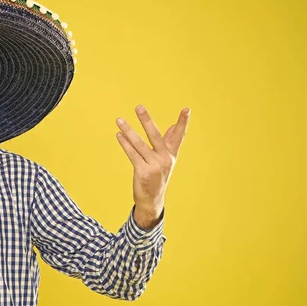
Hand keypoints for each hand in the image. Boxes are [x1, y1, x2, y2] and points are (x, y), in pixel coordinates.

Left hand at [115, 105, 190, 228]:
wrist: (152, 199)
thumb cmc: (157, 175)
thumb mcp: (165, 159)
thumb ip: (168, 142)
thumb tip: (173, 125)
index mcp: (171, 154)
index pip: (179, 135)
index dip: (183, 122)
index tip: (187, 109)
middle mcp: (165, 159)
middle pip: (155, 135)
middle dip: (147, 120)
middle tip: (139, 106)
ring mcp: (154, 166)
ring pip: (139, 144)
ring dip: (128, 131)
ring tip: (119, 120)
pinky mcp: (143, 172)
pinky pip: (132, 154)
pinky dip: (125, 144)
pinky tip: (119, 135)